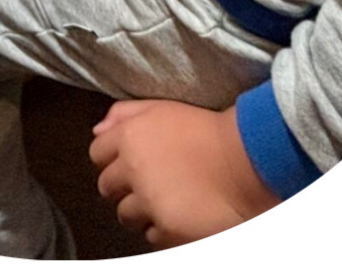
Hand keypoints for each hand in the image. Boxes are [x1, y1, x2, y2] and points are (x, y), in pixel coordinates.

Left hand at [89, 100, 279, 248]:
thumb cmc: (206, 131)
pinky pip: (150, 234)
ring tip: (165, 199)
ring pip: (125, 215)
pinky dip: (161, 227)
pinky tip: (179, 212)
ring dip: (140, 209)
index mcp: (130, 136)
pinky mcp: (165, 228)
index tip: (127, 161)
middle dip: (122, 186)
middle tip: (146, 183)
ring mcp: (148, 201)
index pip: (97, 153)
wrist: (244, 161)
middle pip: (106, 186)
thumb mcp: (164, 108)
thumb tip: (98, 129)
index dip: (111, 157)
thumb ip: (126, 113)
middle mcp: (132, 169)